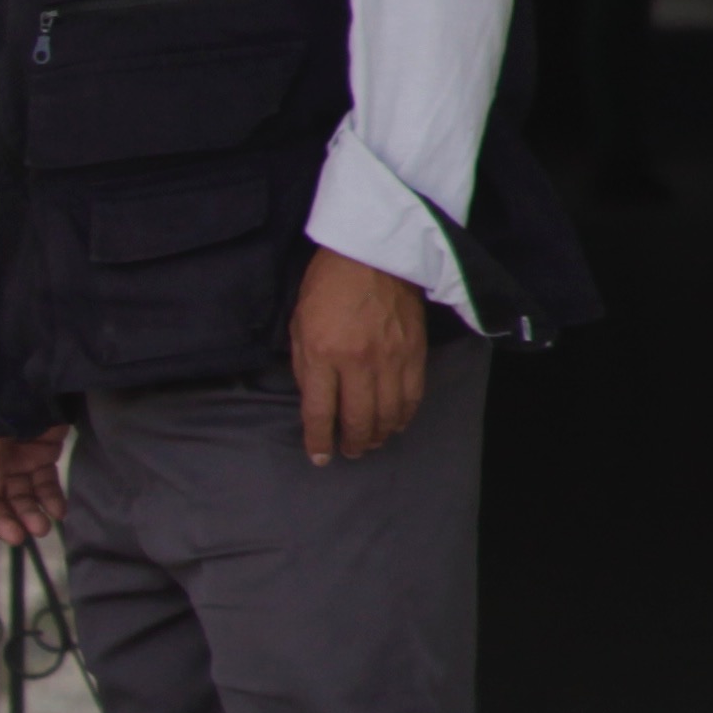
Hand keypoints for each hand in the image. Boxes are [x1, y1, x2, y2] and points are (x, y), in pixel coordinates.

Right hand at [0, 370, 72, 548]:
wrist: (46, 356)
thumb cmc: (8, 384)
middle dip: (4, 516)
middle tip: (19, 536)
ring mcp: (14, 451)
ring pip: (18, 492)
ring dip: (28, 511)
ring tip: (42, 528)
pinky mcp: (41, 448)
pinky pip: (42, 480)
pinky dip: (49, 497)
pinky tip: (58, 511)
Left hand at [290, 249, 427, 464]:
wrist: (372, 254)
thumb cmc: (326, 286)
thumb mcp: (299, 325)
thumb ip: (305, 365)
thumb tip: (314, 400)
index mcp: (322, 355)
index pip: (319, 412)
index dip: (318, 441)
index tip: (319, 457)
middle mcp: (357, 362)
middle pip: (357, 419)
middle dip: (352, 443)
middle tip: (349, 452)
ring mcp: (390, 359)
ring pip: (388, 414)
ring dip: (379, 435)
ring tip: (371, 442)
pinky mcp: (414, 353)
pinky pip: (412, 396)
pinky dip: (404, 416)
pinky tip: (396, 424)